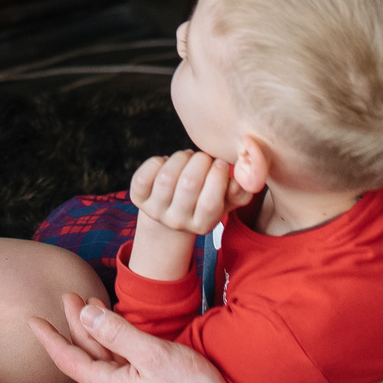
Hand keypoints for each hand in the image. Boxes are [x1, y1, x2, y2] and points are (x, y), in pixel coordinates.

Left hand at [29, 295, 261, 382]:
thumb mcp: (154, 356)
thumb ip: (117, 334)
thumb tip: (86, 314)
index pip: (68, 359)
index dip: (49, 338)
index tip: (32, 319)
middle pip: (85, 355)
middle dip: (74, 324)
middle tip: (69, 295)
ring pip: (104, 359)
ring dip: (95, 331)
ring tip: (90, 304)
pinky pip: (121, 365)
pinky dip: (113, 343)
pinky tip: (118, 331)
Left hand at [127, 151, 235, 282]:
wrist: (174, 210)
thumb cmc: (207, 198)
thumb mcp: (227, 198)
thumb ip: (241, 189)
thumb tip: (245, 177)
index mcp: (202, 225)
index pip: (210, 203)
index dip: (218, 177)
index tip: (221, 162)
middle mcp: (176, 222)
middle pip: (188, 185)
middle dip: (200, 161)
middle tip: (204, 156)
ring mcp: (155, 211)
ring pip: (166, 178)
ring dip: (180, 158)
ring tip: (188, 156)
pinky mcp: (138, 198)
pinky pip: (142, 177)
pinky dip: (156, 162)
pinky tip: (167, 162)